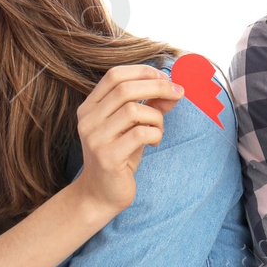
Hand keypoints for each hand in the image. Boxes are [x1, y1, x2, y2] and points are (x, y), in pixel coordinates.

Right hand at [69, 64, 183, 214]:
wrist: (100, 195)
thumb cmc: (120, 157)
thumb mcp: (133, 127)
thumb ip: (150, 106)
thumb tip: (174, 89)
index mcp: (90, 107)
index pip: (114, 75)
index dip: (143, 71)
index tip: (165, 77)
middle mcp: (88, 120)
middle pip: (125, 89)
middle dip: (158, 87)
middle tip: (178, 93)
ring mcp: (95, 138)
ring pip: (134, 110)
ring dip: (156, 117)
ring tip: (158, 130)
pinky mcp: (107, 157)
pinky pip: (140, 133)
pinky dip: (155, 133)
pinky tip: (155, 141)